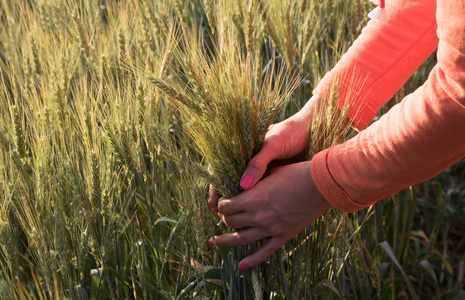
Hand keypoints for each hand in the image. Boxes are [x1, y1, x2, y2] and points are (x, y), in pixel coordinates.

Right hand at [208, 95, 323, 211]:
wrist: (312, 131)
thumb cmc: (289, 133)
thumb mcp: (273, 145)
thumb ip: (258, 163)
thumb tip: (243, 186)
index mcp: (243, 154)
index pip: (222, 173)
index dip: (216, 189)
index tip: (214, 203)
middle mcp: (249, 167)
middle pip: (230, 188)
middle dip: (225, 204)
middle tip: (222, 217)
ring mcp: (262, 176)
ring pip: (244, 197)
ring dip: (239, 210)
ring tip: (235, 224)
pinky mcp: (275, 184)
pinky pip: (262, 199)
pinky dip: (257, 209)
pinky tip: (255, 221)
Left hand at [210, 161, 330, 268]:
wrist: (320, 184)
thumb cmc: (294, 173)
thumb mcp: (269, 172)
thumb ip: (253, 181)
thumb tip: (239, 184)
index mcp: (252, 199)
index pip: (226, 207)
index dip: (221, 204)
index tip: (222, 201)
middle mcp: (258, 216)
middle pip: (230, 222)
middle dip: (224, 218)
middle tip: (224, 215)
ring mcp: (271, 228)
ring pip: (241, 239)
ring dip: (225, 241)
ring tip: (214, 241)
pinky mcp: (283, 235)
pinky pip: (264, 252)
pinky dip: (251, 260)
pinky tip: (241, 265)